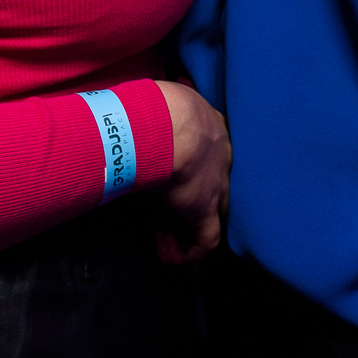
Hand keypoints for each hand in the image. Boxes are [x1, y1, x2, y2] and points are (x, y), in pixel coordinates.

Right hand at [154, 81, 230, 261]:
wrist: (169, 127)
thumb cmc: (160, 105)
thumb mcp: (166, 101)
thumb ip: (159, 111)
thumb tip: (133, 112)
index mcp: (212, 125)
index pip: (215, 146)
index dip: (207, 158)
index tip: (195, 166)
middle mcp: (223, 155)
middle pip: (224, 176)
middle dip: (214, 186)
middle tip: (198, 196)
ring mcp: (217, 184)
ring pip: (221, 205)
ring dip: (208, 215)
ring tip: (194, 228)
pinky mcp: (204, 209)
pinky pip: (208, 237)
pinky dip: (199, 248)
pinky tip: (189, 256)